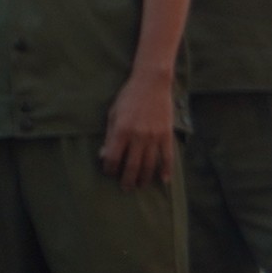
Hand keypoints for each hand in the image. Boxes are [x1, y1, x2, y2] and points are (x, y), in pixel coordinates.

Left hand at [100, 67, 176, 188]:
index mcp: (121, 131)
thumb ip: (109, 136)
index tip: (109, 172)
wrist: (152, 83)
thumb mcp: (113, 114)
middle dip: (127, 180)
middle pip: (131, 166)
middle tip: (125, 188)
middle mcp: (138, 136)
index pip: (113, 158)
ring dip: (144, 178)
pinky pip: (167, 156)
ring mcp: (154, 136)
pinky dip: (166, 170)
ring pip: (149, 164)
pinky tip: (164, 180)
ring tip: (140, 186)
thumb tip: (104, 156)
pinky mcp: (166, 134)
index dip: (109, 169)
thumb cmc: (128, 97)